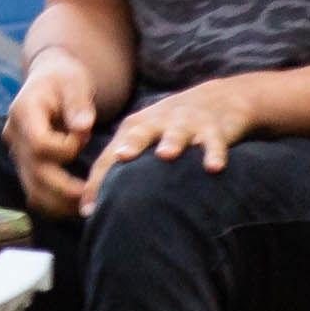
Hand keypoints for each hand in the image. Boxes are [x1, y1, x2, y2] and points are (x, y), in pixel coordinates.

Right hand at [5, 51, 104, 218]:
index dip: (64, 148)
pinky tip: (77, 202)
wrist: (49, 81)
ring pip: (32, 190)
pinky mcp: (25, 166)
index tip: (83, 136)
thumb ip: (78, 103)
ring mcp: (18, 153)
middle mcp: (14, 136)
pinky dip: (55, 203)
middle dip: (64, 189)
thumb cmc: (64, 79)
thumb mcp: (75, 81)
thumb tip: (82, 127)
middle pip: (34, 174)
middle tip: (92, 193)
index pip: (39, 143)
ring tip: (87, 203)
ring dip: (59, 203)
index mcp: (23, 112)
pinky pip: (36, 193)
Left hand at [89, 81, 262, 200]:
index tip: (88, 210)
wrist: (221, 98)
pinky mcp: (214, 129)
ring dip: (171, 142)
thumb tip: (89, 211)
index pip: (112, 155)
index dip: (99, 180)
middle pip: (141, 132)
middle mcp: (157, 123)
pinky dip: (214, 153)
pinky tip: (214, 167)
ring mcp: (186, 124)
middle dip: (131, 144)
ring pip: (177, 132)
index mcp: (135, 128)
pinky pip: (214, 143)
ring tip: (166, 154)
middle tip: (122, 157)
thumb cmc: (171, 130)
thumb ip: (118, 171)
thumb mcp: (145, 140)